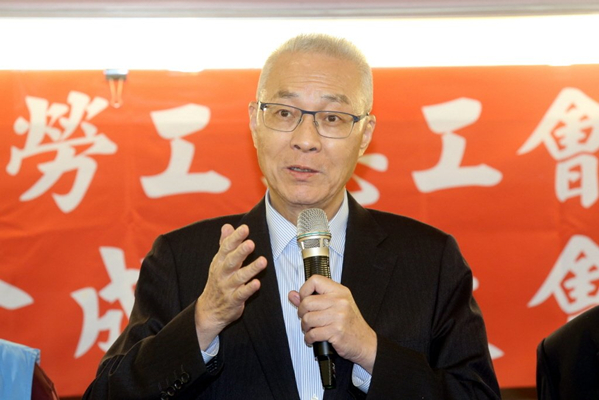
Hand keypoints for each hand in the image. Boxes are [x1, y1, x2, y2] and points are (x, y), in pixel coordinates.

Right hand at [195, 224, 266, 349]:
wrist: (208, 311)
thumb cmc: (218, 281)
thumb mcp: (218, 262)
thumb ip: (224, 244)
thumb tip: (227, 226)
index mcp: (219, 262)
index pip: (226, 248)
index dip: (235, 238)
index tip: (245, 228)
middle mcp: (222, 274)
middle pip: (231, 261)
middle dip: (241, 252)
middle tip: (251, 243)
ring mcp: (227, 288)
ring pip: (239, 277)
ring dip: (251, 269)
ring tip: (263, 261)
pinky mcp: (233, 301)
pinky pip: (241, 295)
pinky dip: (249, 289)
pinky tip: (257, 283)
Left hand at [288, 275, 376, 373]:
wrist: (366, 342)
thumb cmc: (351, 324)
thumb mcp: (336, 305)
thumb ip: (314, 299)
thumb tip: (293, 295)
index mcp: (340, 291)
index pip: (315, 280)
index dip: (304, 290)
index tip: (304, 299)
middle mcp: (340, 301)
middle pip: (307, 302)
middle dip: (302, 313)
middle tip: (306, 318)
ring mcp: (338, 316)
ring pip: (307, 319)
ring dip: (305, 327)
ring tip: (311, 329)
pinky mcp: (336, 331)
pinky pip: (312, 334)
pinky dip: (309, 338)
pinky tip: (314, 338)